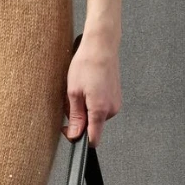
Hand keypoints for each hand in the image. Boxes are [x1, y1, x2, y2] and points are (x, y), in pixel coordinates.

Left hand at [61, 31, 122, 147]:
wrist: (101, 46)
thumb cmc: (87, 64)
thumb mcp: (73, 92)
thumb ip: (76, 117)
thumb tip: (75, 135)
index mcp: (100, 110)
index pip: (93, 139)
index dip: (78, 138)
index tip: (68, 129)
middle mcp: (112, 109)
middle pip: (92, 126)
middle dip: (79, 117)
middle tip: (70, 98)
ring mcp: (115, 102)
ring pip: (95, 115)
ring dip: (84, 107)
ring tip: (79, 88)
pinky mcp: (115, 96)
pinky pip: (101, 106)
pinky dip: (91, 101)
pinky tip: (87, 86)